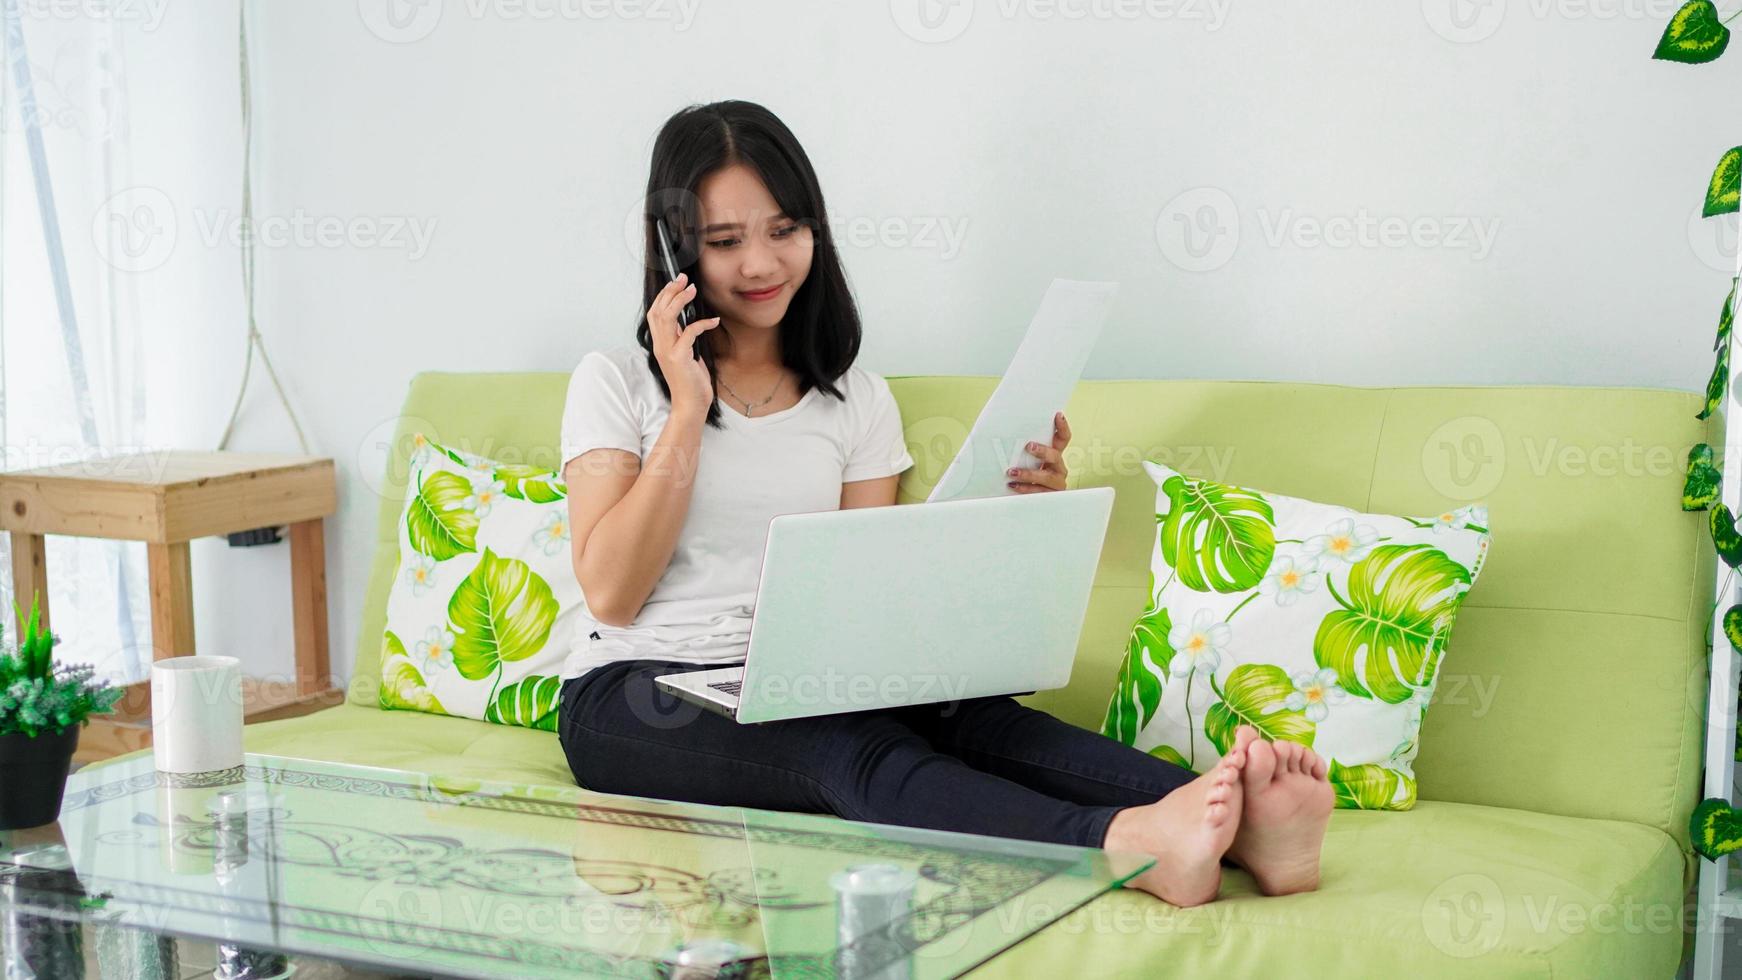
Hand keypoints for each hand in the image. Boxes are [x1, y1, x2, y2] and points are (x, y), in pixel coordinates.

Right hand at [647, 272, 721, 414]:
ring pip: (667, 317)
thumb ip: (682, 339)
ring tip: (692, 290)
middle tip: (683, 279)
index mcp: (660, 344)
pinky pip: (689, 332)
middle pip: (658, 310)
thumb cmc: (691, 382)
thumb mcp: (685, 355)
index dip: (664, 295)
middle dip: (670, 291)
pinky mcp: (679, 358)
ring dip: (680, 300)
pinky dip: (702, 324)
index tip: (678, 283)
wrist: (690, 405)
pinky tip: (714, 321)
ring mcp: (667, 351)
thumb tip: (688, 322)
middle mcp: (660, 345)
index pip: (655, 313)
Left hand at [1007, 411, 1070, 492]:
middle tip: (1029, 446)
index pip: (1063, 438)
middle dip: (1042, 451)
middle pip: (1055, 456)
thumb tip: (1004, 435)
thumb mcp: (1028, 460)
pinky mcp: (1051, 495)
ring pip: (1047, 476)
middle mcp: (1059, 467)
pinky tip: (1013, 485)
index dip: (1063, 427)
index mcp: (1055, 455)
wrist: (1032, 501)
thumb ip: (1023, 450)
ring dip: (1029, 473)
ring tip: (1012, 472)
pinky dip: (1025, 488)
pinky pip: (1039, 491)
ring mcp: (1057, 482)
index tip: (1058, 415)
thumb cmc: (1028, 475)